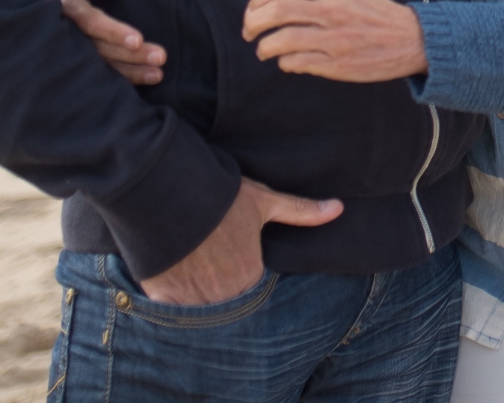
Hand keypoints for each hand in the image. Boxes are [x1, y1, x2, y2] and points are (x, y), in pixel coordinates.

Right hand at [49, 0, 167, 84]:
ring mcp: (75, 55)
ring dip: (133, 71)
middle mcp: (68, 36)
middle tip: (160, 57)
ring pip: (104, 67)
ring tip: (158, 74)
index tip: (138, 39)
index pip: (90, 22)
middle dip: (130, 55)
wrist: (59, 8)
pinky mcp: (84, 66)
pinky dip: (128, 78)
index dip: (113, 31)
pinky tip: (149, 78)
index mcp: (65, 10)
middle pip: (100, 49)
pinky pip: (105, 77)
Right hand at [141, 177, 342, 303]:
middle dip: (220, 284)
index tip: (229, 252)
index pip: (250, 285)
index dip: (240, 268)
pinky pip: (172, 311)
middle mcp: (225, 295)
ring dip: (197, 294)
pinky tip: (172, 275)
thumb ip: (300, 211)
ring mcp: (193, 301)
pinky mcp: (165, 299)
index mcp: (250, 275)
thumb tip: (338, 208)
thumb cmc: (222, 196)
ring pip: (199, 307)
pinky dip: (172, 299)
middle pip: (226, 299)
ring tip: (190, 264)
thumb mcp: (264, 200)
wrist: (171, 192)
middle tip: (208, 257)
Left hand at [242, 0, 427, 81]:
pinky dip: (284, 62)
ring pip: (282, 40)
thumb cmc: (375, 13)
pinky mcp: (337, 64)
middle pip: (276, 12)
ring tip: (263, 50)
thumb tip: (278, 1)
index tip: (253, 10)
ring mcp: (333, 38)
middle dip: (253, 22)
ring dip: (264, 46)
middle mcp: (331, 10)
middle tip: (248, 31)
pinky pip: (297, 62)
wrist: (410, 38)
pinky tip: (287, 61)